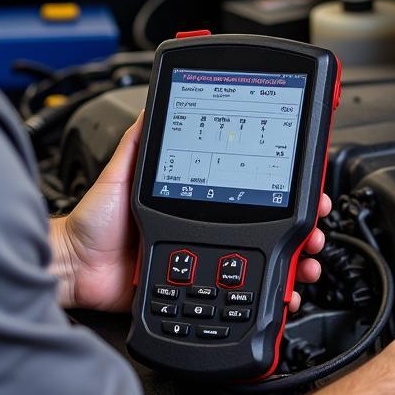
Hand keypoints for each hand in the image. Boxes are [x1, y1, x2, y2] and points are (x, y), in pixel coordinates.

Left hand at [50, 115, 330, 312]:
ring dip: (296, 259)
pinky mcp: (202, 287)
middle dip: (303, 226)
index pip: (252, 184)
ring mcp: (208, 256)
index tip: (307, 187)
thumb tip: (155, 102)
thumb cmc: (96, 223)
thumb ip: (141, 140)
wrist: (79, 270)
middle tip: (316, 226)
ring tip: (308, 259)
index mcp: (199, 195)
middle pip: (269, 224)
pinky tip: (287, 288)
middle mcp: (208, 223)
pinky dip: (274, 292)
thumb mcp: (122, 172)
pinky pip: (245, 292)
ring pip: (265, 260)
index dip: (283, 187)